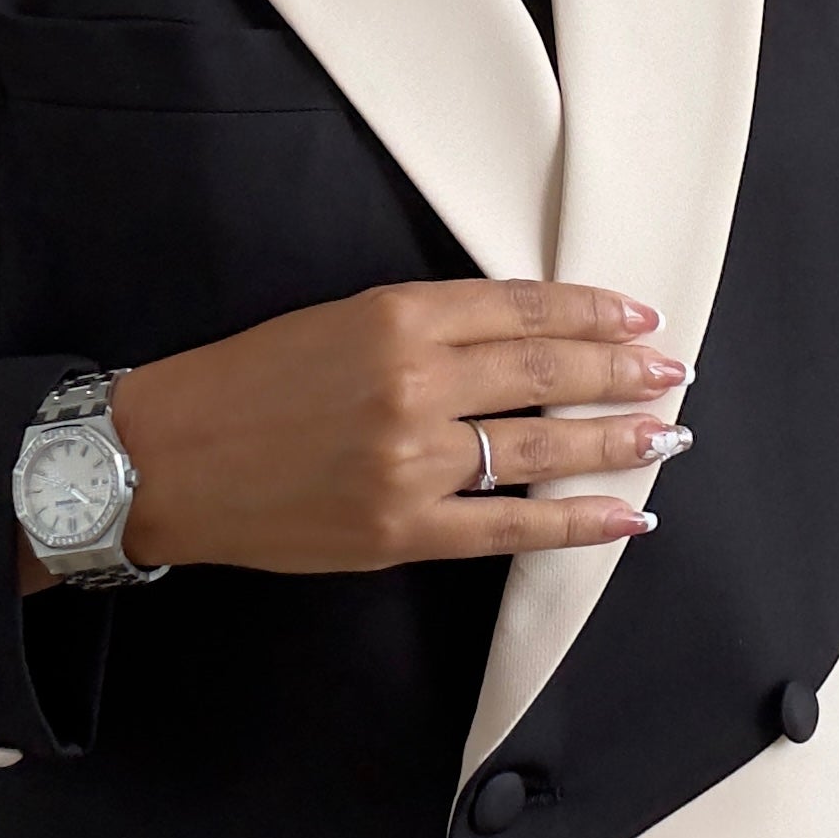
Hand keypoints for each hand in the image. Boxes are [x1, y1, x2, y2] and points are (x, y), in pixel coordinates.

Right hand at [80, 277, 690, 577]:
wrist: (166, 459)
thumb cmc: (244, 384)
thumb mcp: (336, 320)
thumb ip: (424, 327)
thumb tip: (520, 339)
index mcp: (395, 317)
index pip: (522, 308)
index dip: (591, 310)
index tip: (638, 314)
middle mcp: (412, 382)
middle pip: (546, 369)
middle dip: (621, 370)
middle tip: (672, 370)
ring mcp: (411, 460)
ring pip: (541, 444)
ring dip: (616, 438)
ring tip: (666, 433)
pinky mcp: (403, 529)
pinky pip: (511, 527)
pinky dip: (577, 521)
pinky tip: (628, 513)